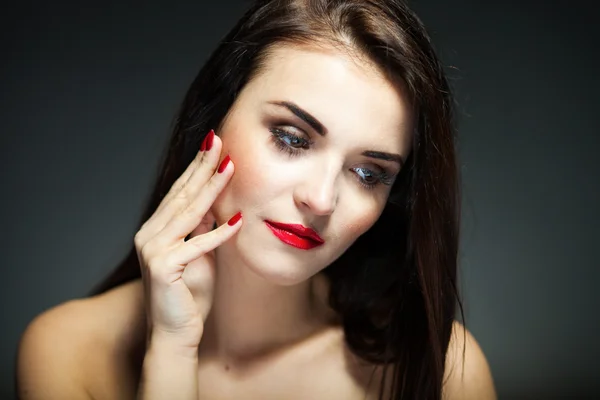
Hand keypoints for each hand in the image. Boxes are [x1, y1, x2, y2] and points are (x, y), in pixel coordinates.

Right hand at [133, 130, 240, 347]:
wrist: (176, 335)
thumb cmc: (190, 296)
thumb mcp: (201, 255)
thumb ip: (203, 229)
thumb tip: (215, 203)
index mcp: (156, 230)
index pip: (180, 192)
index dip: (197, 167)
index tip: (214, 144)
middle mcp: (149, 235)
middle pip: (182, 195)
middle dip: (203, 166)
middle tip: (218, 139)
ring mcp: (153, 250)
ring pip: (189, 213)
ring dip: (212, 189)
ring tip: (230, 166)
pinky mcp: (163, 268)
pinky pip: (197, 246)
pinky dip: (219, 235)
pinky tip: (238, 220)